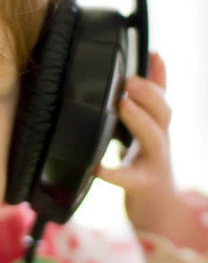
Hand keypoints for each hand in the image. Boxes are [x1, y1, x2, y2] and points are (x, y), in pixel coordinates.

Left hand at [98, 53, 206, 251]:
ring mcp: (154, 164)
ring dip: (139, 119)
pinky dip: (113, 172)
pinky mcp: (142, 186)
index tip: (151, 50)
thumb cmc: (146, 166)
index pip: (162, 96)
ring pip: (154, 138)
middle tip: (131, 78)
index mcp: (157, 127)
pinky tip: (98, 168)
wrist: (159, 211)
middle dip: (150, 93)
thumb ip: (142, 108)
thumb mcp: (146, 134)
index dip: (160, 74)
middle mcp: (160, 142)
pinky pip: (128, 178)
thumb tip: (139, 74)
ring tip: (122, 103)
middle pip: (163, 112)